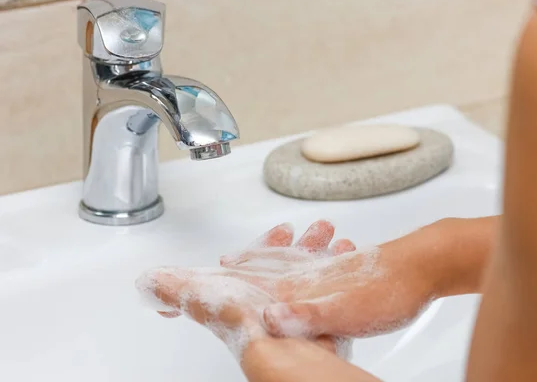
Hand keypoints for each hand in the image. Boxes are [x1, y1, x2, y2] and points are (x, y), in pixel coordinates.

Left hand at [135, 220, 355, 359]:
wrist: (285, 351)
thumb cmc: (244, 322)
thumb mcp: (201, 294)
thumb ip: (175, 287)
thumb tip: (146, 282)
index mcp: (247, 289)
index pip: (258, 260)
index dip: (269, 244)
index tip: (285, 230)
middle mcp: (273, 298)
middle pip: (290, 263)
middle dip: (305, 243)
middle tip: (321, 228)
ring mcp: (297, 307)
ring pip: (313, 271)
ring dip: (322, 252)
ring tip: (336, 238)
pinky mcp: (319, 316)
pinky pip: (330, 285)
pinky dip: (338, 269)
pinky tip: (347, 259)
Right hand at [222, 224, 438, 339]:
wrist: (426, 263)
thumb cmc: (389, 287)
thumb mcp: (345, 308)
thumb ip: (307, 313)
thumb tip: (268, 319)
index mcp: (303, 284)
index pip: (256, 278)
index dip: (232, 275)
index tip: (213, 268)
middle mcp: (310, 276)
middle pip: (267, 267)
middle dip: (244, 264)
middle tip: (223, 261)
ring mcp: (327, 274)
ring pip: (290, 266)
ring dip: (269, 262)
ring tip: (248, 259)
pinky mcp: (344, 279)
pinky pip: (312, 272)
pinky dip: (299, 269)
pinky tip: (302, 275)